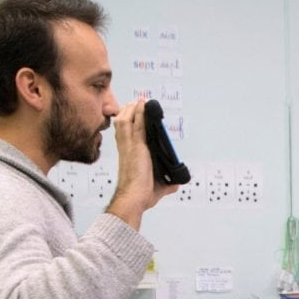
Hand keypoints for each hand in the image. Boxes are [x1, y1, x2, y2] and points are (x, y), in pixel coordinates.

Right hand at [106, 97, 177, 226]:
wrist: (134, 198)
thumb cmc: (140, 195)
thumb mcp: (157, 187)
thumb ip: (167, 184)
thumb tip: (176, 184)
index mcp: (128, 156)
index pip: (126, 135)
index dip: (128, 123)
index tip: (133, 114)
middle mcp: (126, 148)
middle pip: (123, 123)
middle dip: (129, 111)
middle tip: (136, 102)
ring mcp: (129, 146)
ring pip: (126, 120)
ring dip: (133, 109)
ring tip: (140, 100)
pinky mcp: (136, 145)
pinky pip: (136, 124)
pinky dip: (139, 112)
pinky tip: (143, 104)